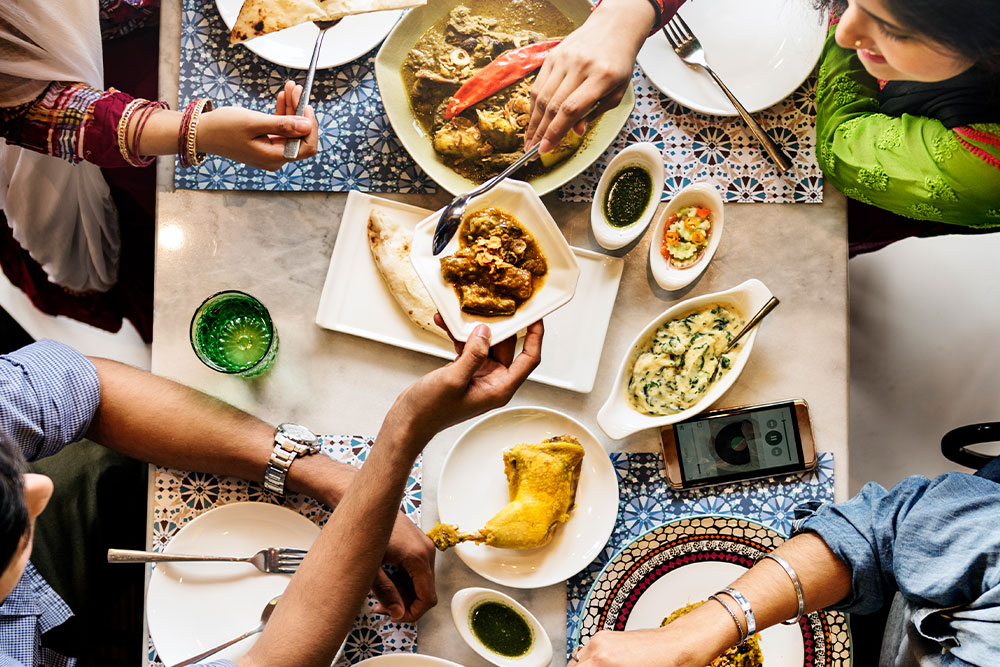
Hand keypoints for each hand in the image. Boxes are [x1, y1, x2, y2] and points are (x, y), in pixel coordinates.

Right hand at [197, 81, 318, 170]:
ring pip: (290, 129)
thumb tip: (307, 125)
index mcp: (274, 158)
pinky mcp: (265, 143)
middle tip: (296, 88)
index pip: (306, 146)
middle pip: (299, 135)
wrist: (201, 132)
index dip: (310, 126)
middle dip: (300, 111)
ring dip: (292, 108)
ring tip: (290, 87)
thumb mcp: (254, 123)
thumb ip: (282, 125)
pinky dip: (281, 112)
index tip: (306, 105)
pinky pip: (279, 128)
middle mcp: (275, 158)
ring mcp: (270, 151)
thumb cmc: (223, 128)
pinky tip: (282, 97)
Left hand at [370, 512, 437, 621]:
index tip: (395, 616)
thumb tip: (398, 614)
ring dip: (405, 593)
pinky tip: (388, 580)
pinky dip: (406, 581)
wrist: (367, 508)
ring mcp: (425, 546)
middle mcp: (427, 551)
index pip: (427, 598)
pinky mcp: (420, 544)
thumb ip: (386, 594)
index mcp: (419, 558)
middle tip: (383, 607)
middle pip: (426, 592)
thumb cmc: (366, 533)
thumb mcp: (372, 570)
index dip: (412, 614)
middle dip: (406, 604)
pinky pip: (419, 570)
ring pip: (423, 582)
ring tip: (381, 594)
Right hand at [391, 318, 543, 442]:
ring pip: (484, 344)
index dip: (535, 337)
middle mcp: (493, 381)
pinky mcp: (464, 371)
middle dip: (498, 325)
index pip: (528, 359)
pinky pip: (467, 347)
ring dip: (471, 329)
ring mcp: (478, 375)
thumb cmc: (431, 409)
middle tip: (492, 303)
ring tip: (460, 312)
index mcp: (499, 388)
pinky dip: (457, 335)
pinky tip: (445, 322)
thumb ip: (473, 355)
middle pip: (506, 347)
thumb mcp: (454, 379)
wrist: (408, 420)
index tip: (535, 317)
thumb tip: (486, 332)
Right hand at [525, 0, 653, 152]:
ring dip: (534, 121)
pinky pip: (539, 85)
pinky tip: (533, 118)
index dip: (556, 132)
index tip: (546, 149)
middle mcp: (580, 66)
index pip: (571, 109)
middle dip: (541, 132)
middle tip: (533, 150)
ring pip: (542, 96)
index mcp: (601, 77)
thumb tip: (576, 131)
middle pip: (553, 105)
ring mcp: (564, 59)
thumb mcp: (616, 92)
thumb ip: (595, 112)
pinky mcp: (553, 56)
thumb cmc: (618, 63)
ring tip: (530, 139)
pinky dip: (534, 105)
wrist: (613, 29)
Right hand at [572, 629, 691, 666]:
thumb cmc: (663, 665)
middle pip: (573, 666)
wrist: (676, 647)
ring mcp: (602, 638)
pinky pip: (587, 650)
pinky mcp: (607, 634)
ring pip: (578, 658)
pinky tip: (600, 666)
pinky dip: (589, 660)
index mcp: (601, 662)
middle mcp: (598, 647)